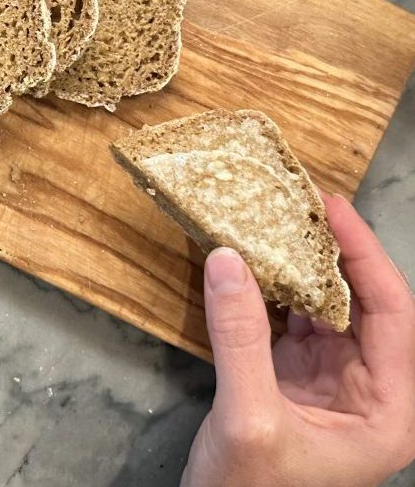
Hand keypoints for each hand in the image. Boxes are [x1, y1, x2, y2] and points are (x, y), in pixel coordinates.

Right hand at [181, 193, 414, 486]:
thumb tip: (226, 257)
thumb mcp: (249, 418)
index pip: (394, 314)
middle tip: (300, 202)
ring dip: (302, 265)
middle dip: (335, 252)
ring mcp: (332, 383)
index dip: (365, 255)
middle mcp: (371, 389)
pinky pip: (292, 320)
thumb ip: (240, 337)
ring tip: (276, 219)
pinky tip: (252, 261)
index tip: (330, 207)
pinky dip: (273, 288)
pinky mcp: (294, 379)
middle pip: (366, 304)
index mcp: (390, 408)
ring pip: (328, 307)